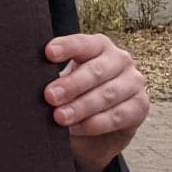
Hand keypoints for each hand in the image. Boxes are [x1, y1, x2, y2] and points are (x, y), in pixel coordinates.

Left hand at [44, 32, 148, 171]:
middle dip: (71, 85)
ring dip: (81, 107)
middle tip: (49, 96)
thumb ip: (56, 75)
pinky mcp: (141, 106)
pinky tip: (78, 128)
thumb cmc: (78, 94)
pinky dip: (96, 123)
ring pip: (107, 94)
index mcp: (99, 45)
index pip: (83, 43)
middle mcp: (120, 59)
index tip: (48, 53)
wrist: (99, 125)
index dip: (66, 47)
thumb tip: (30, 78)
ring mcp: (134, 82)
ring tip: (60, 118)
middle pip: (96, 71)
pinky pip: (119, 115)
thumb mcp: (68, 80)